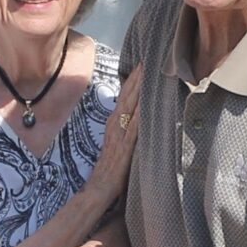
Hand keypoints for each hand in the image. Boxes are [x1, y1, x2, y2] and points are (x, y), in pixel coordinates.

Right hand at [86, 66, 141, 199]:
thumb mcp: (118, 143)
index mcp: (114, 123)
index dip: (132, 80)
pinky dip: (141, 114)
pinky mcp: (125, 147)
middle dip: (136, 78)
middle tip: (145, 59)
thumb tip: (139, 116)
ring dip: (138, 90)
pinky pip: (134, 128)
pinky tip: (147, 104)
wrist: (99, 187)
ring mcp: (120, 135)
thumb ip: (126, 129)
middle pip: (126, 97)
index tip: (141, 64)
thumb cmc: (110, 168)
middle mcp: (115, 125)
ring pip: (130, 107)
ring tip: (147, 73)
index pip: (124, 97)